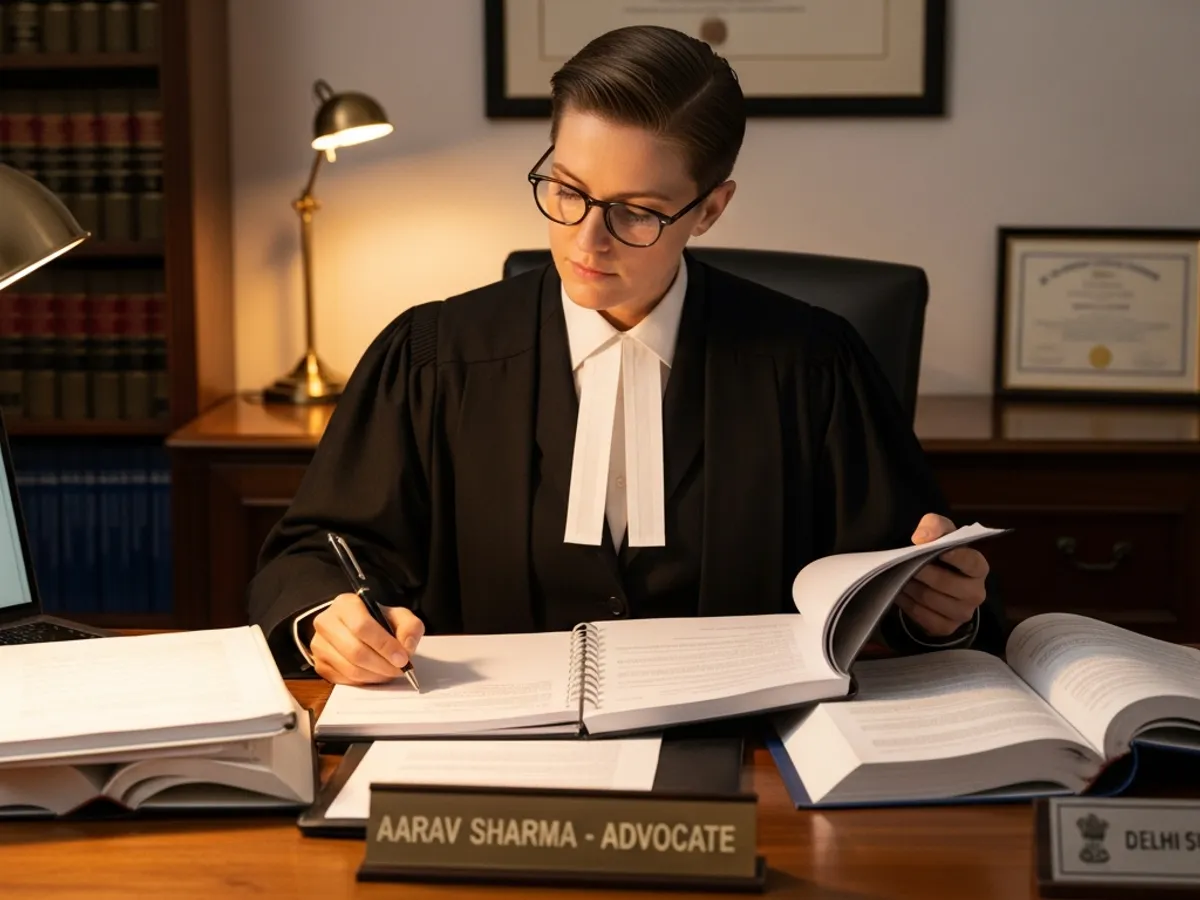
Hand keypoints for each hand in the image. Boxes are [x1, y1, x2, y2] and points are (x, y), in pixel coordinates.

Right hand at [309, 593, 423, 684]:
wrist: (355, 627)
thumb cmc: (377, 621)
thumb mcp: (398, 616)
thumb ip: (409, 627)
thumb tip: (407, 647)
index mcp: (345, 604)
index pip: (362, 626)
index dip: (384, 645)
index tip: (402, 658)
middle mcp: (326, 622)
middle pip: (355, 651)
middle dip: (382, 665)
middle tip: (399, 669)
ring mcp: (319, 644)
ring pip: (349, 668)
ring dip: (374, 675)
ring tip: (389, 672)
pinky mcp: (319, 663)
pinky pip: (342, 679)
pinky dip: (363, 681)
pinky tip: (374, 674)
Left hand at [898, 513, 988, 637]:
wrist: (936, 582)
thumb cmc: (941, 555)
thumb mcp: (941, 533)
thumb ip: (935, 525)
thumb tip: (922, 538)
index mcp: (979, 568)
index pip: (971, 563)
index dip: (956, 557)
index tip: (938, 551)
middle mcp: (976, 593)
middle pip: (945, 583)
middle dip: (921, 571)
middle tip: (902, 563)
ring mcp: (962, 613)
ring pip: (929, 598)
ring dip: (910, 586)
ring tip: (898, 575)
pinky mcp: (945, 627)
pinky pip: (921, 615)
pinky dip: (906, 602)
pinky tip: (900, 591)